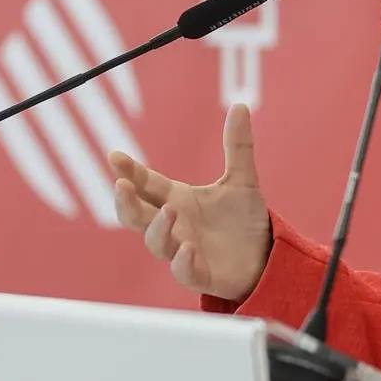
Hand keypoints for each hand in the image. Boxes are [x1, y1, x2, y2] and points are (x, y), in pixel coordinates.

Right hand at [108, 103, 271, 302]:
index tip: (115, 155)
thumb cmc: (242, 221)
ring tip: (170, 211)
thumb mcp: (242, 180)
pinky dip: (183, 262)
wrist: (264, 257)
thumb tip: (241, 105)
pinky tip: (188, 249)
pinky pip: (185, 272)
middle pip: (136, 215)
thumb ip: (238, 147)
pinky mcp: (201, 274)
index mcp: (177, 200)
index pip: (146, 184)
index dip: (129, 171)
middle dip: (125, 202)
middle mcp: (174, 225)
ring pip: (157, 243)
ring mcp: (183, 251)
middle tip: (121, 185)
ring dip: (159, 228)